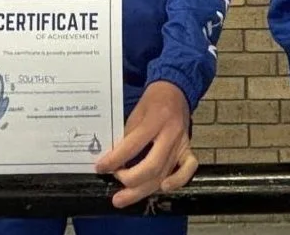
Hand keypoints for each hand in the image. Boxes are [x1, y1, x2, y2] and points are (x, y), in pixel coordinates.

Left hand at [95, 81, 194, 207]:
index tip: (100, 167)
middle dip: (130, 180)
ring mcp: (182, 144)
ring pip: (165, 173)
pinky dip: (178, 181)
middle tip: (115, 181)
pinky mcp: (189, 149)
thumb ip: (127, 137)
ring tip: (123, 198)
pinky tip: (163, 188)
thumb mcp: (135, 113)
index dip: (114, 160)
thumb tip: (114, 161)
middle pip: (152, 166)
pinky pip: (188, 169)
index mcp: (155, 120)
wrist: (175, 91)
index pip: (133, 146)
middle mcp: (170, 134)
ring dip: (143, 189)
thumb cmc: (151, 102)